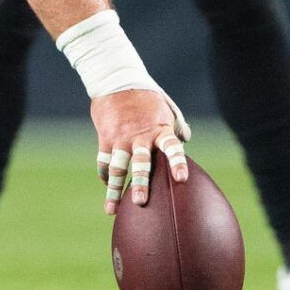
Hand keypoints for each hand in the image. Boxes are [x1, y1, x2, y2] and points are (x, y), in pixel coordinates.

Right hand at [91, 88, 189, 214]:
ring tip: (111, 210)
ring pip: (116, 168)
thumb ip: (177, 123)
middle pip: (141, 163)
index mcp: (160, 128)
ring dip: (113, 190)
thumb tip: (186, 139)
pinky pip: (104, 160)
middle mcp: (140, 136)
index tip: (182, 179)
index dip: (177, 163)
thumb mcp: (165, 105)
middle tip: (140, 202)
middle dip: (140, 183)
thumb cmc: (145, 94)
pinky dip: (105, 174)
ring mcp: (121, 138)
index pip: (172, 147)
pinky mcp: (105, 137)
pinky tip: (107, 186)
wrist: (115, 78)